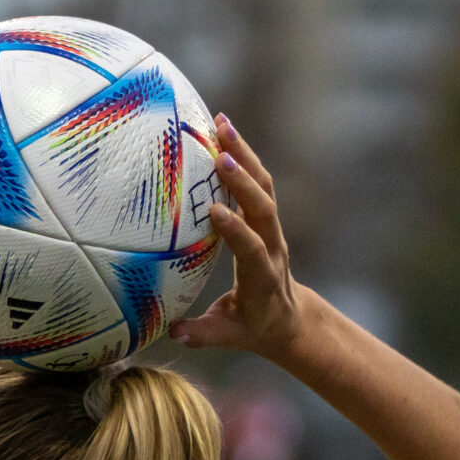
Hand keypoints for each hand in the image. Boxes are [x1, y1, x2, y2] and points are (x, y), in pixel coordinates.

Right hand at [171, 118, 323, 360]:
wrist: (288, 319)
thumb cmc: (253, 327)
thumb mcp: (228, 336)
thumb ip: (202, 335)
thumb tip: (172, 332)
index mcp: (263, 277)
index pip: (252, 249)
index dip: (237, 230)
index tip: (215, 210)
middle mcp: (272, 247)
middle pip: (264, 206)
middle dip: (244, 178)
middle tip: (220, 149)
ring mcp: (271, 228)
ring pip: (263, 186)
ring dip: (245, 153)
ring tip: (222, 123)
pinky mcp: (266, 217)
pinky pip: (257, 182)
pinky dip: (243, 155)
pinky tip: (222, 131)